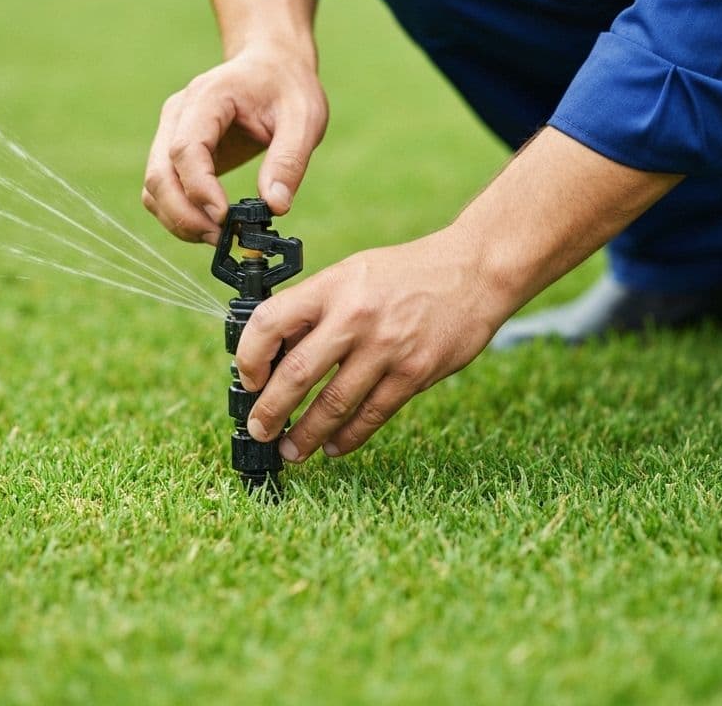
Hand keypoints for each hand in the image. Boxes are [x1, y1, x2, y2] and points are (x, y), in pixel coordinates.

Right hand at [142, 47, 327, 242]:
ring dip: (178, 220)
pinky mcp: (174, 152)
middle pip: (159, 173)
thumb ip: (289, 160)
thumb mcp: (304, 118)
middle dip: (184, 214)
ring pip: (154, 187)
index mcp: (207, 97)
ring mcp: (171, 132)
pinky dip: (178, 214)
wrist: (272, 66)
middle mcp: (178, 114)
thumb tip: (275, 206)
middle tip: (221, 239)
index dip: (200, 189)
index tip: (225, 218)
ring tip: (218, 238)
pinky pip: (162, 190)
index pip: (185, 149)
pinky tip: (210, 225)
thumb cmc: (288, 88)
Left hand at [235, 127, 681, 461]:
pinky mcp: (415, 372)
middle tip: (258, 432)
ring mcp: (387, 347)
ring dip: (306, 434)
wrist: (473, 270)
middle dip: (270, 411)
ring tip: (291, 451)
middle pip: (297, 373)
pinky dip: (349, 436)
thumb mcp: (353, 273)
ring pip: (334, 404)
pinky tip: (335, 446)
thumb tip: (274, 354)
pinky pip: (372, 414)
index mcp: (332, 286)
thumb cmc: (406, 273)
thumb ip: (317, 307)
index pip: (271, 322)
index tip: (248, 379)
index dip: (249, 357)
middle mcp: (355, 316)